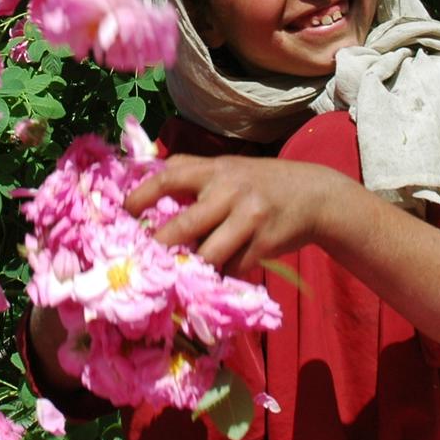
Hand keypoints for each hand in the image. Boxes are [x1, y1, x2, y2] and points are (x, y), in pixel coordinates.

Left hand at [128, 154, 353, 275]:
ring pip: (208, 254)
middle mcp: (230, 191)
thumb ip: (190, 170)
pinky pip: (232, 268)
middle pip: (185, 226)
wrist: (313, 195)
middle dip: (161, 245)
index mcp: (215, 170)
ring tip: (183, 270)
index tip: (125, 212)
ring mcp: (249, 219)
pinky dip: (222, 273)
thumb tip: (143, 177)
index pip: (169, 178)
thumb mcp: (227, 167)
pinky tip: (221, 270)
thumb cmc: (259, 182)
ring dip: (194, 265)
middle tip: (145, 257)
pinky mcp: (264, 244)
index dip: (141, 195)